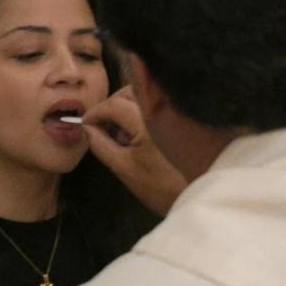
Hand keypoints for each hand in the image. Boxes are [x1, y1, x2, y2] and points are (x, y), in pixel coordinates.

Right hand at [82, 87, 186, 216]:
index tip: (85, 123)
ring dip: (126, 105)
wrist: (200, 194)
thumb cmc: (160, 187)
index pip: (114, 105)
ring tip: (120, 129)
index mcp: (146, 123)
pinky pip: (157, 103)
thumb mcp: (124, 169)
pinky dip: (141, 111)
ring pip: (144, 94)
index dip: (95, 112)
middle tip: (101, 123)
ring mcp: (174, 112)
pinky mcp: (183, 117)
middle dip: (111, 104)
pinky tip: (139, 132)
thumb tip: (87, 128)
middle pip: (129, 91)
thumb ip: (102, 145)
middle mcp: (162, 110)